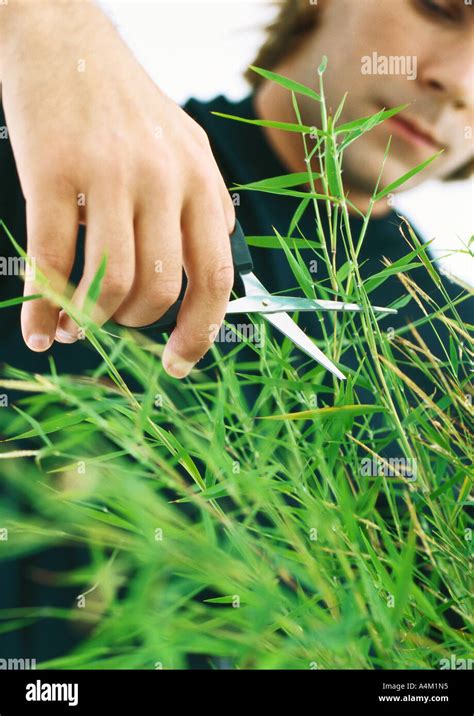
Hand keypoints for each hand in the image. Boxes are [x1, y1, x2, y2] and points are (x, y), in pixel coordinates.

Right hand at [0, 0, 234, 377]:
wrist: (64, 34)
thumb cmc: (124, 104)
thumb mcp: (182, 148)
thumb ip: (198, 209)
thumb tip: (196, 280)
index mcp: (202, 181)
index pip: (217, 278)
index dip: (200, 332)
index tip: (177, 364)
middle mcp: (166, 179)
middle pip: (160, 288)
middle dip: (133, 323)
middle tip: (110, 322)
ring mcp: (112, 173)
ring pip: (111, 282)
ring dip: (91, 318)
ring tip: (75, 324)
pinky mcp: (56, 170)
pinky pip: (53, 262)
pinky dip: (42, 308)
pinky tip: (36, 330)